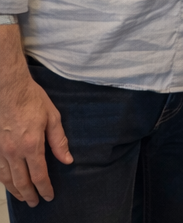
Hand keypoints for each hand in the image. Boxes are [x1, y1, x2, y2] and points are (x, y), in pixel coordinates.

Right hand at [0, 66, 72, 205]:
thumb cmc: (32, 100)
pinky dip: (4, 181)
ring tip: (24, 198)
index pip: (39, 175)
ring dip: (16, 191)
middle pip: (22, 181)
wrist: (9, 89)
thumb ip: (59, 141)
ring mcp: (1, 151)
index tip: (49, 196)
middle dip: (30, 194)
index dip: (45, 188)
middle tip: (37, 203)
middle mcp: (14, 152)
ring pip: (7, 179)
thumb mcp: (52, 117)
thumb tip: (67, 160)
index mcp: (32, 145)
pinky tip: (9, 184)